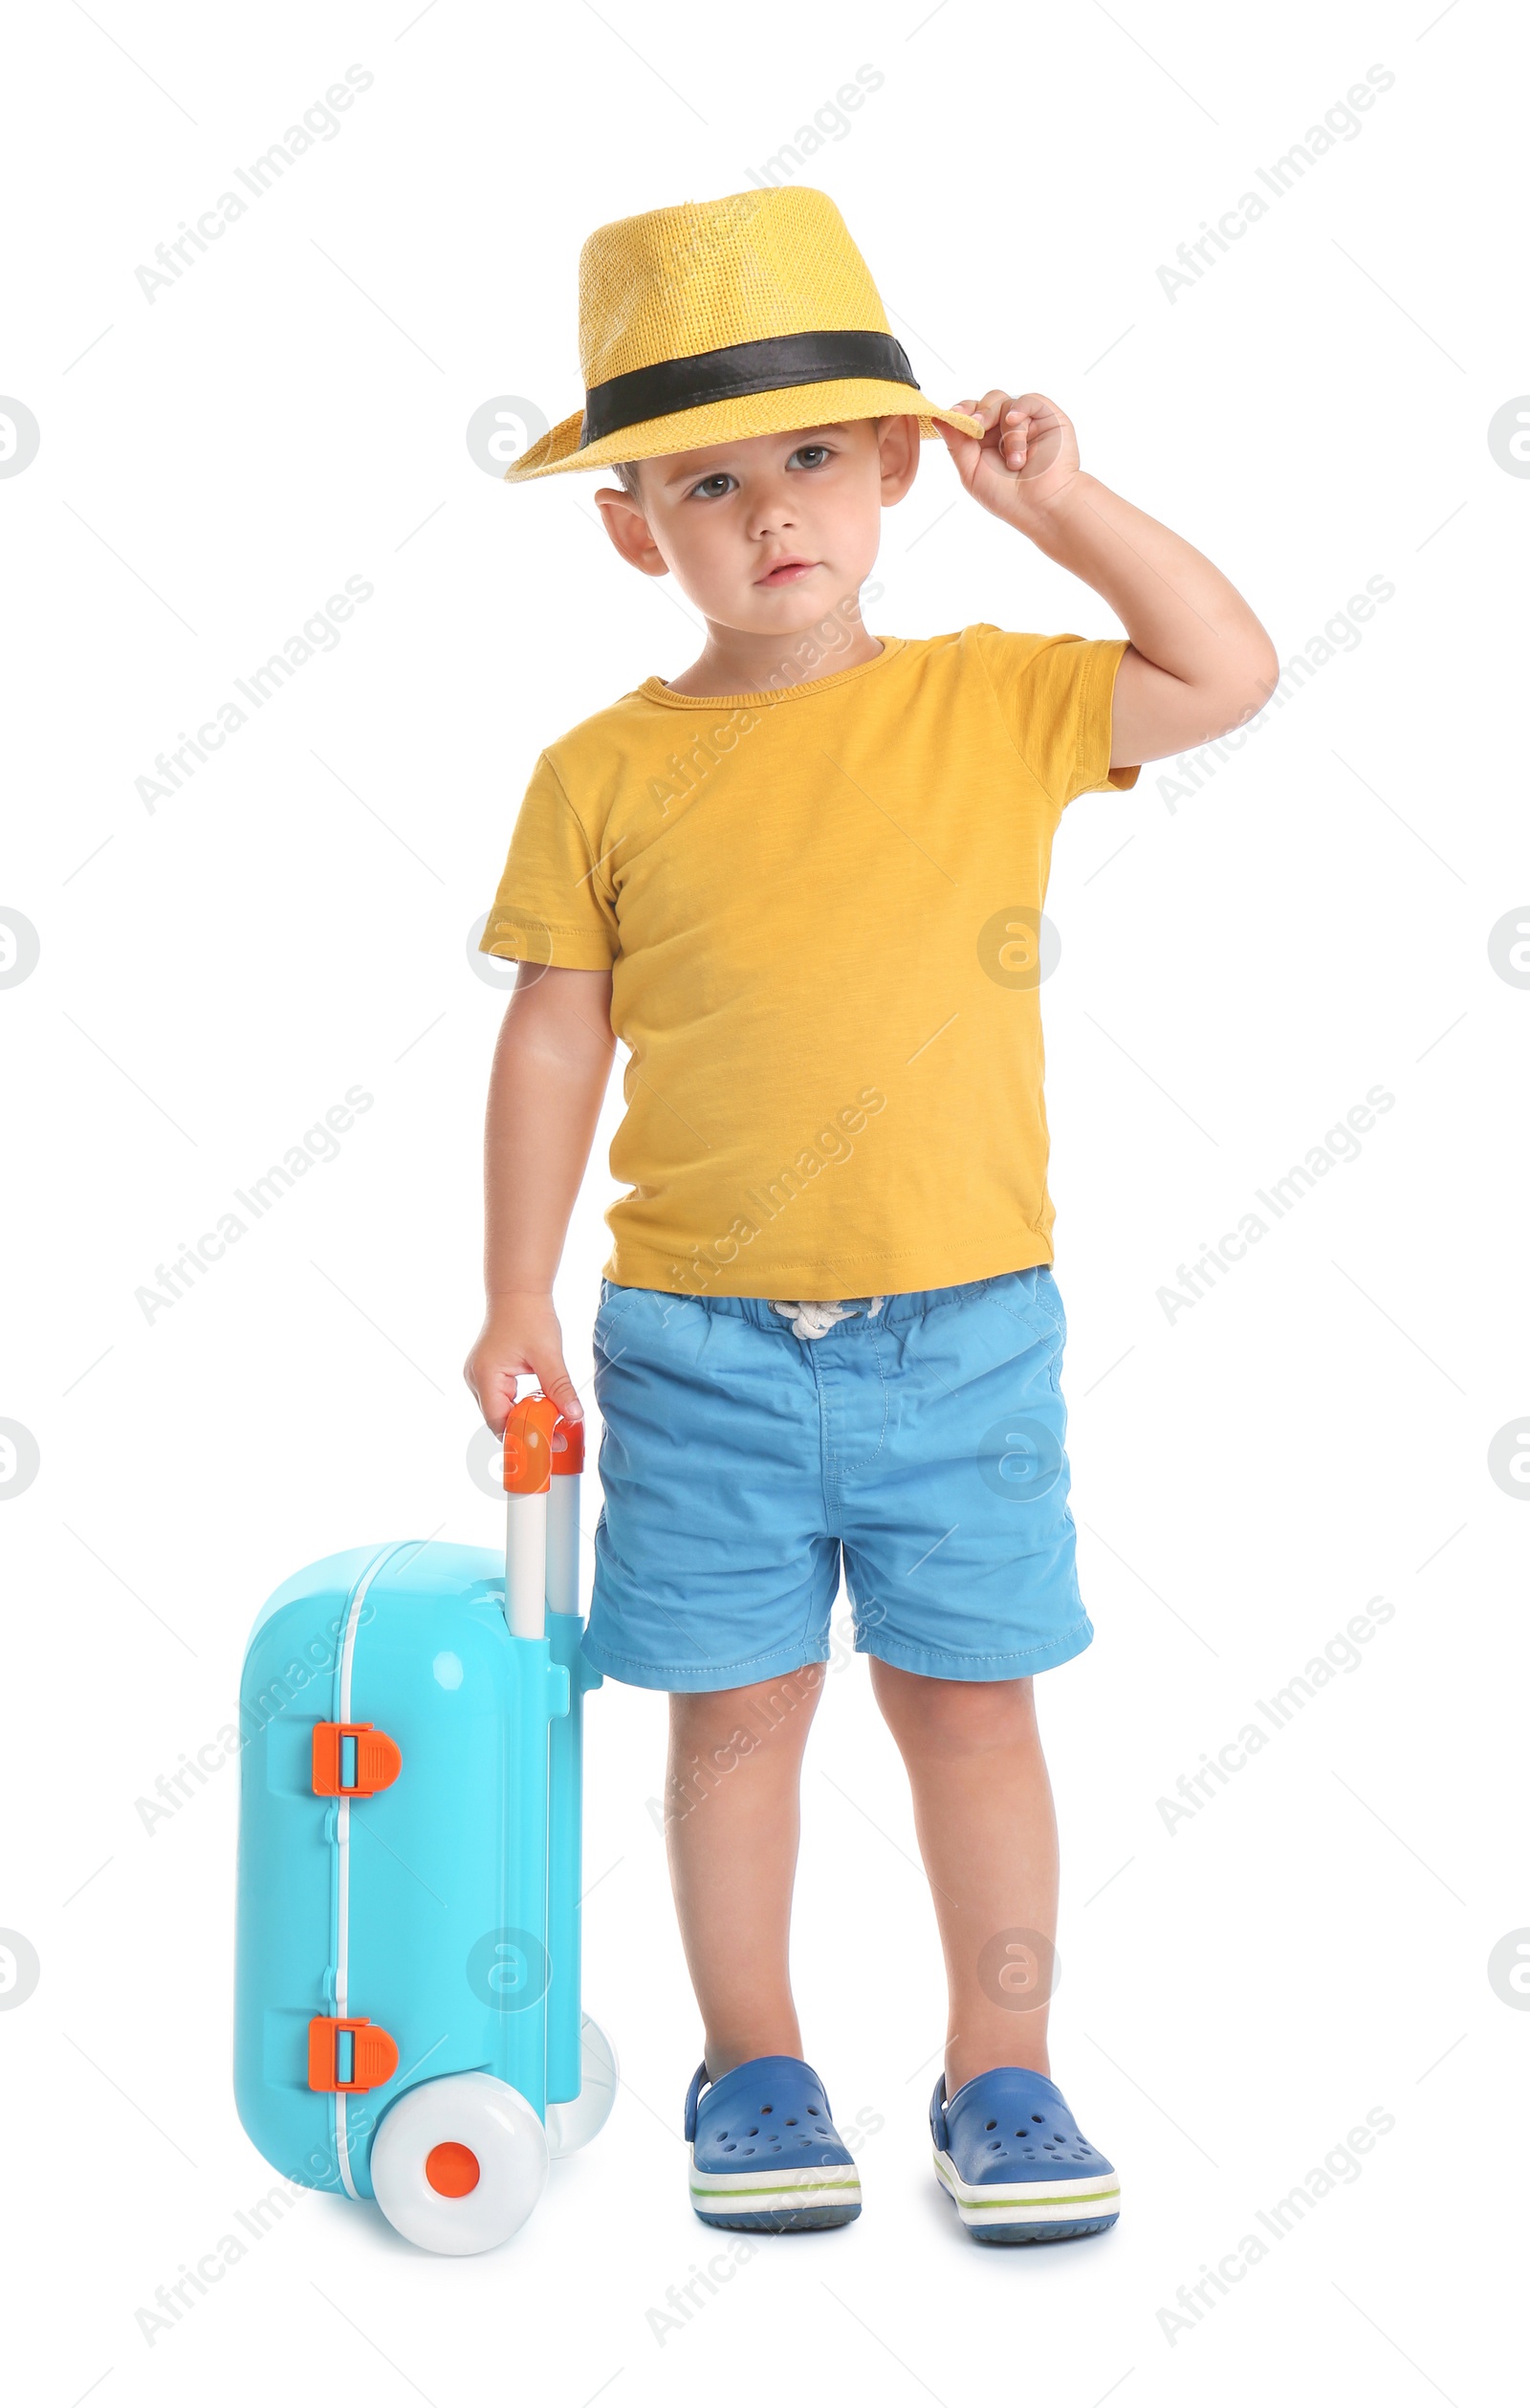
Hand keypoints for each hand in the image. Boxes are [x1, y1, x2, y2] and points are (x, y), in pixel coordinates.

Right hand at [464, 1291, 582, 1437]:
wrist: (519, 1291)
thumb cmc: (529, 1316)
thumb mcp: (548, 1354)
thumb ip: (559, 1387)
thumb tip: (574, 1415)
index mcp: (486, 1376)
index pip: (499, 1422)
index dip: (523, 1436)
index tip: (550, 1443)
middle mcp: (476, 1379)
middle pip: (498, 1420)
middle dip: (526, 1430)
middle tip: (556, 1437)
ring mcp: (479, 1377)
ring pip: (501, 1411)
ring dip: (524, 1418)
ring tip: (551, 1423)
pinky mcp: (488, 1374)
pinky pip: (502, 1399)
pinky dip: (520, 1406)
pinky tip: (540, 1406)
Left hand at [934, 389, 1082, 526]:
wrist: (1041, 506)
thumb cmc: (1008, 497)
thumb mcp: (971, 471)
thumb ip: (956, 444)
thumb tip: (938, 418)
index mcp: (987, 440)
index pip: (972, 413)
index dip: (963, 410)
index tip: (954, 413)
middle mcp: (1006, 428)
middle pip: (988, 401)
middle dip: (980, 412)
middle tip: (979, 425)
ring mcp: (1028, 421)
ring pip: (1007, 403)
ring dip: (1008, 434)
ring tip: (1016, 461)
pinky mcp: (1048, 417)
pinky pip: (1030, 400)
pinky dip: (1020, 410)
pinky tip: (1016, 425)